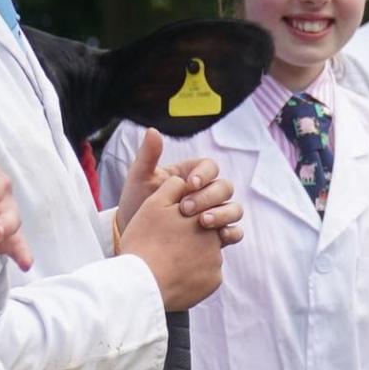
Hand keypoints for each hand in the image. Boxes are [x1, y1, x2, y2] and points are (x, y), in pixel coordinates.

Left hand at [116, 129, 243, 245]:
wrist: (134, 238)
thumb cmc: (136, 204)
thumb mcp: (140, 179)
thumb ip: (147, 156)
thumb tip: (153, 131)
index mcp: (192, 174)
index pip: (210, 167)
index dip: (205, 174)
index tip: (191, 183)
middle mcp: (207, 193)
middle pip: (225, 188)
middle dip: (209, 197)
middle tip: (187, 209)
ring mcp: (213, 213)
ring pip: (234, 208)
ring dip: (223, 214)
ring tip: (204, 222)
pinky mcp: (215, 236)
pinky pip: (234, 232)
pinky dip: (231, 233)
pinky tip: (217, 238)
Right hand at [119, 174, 223, 309]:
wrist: (143, 284)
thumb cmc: (144, 243)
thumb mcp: (153, 205)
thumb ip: (173, 187)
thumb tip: (186, 180)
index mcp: (202, 214)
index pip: (206, 207)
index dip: (190, 213)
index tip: (175, 222)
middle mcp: (215, 235)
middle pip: (211, 230)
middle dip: (197, 235)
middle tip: (173, 244)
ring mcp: (216, 260)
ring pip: (208, 253)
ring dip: (194, 255)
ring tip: (169, 262)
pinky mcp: (213, 281)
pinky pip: (206, 275)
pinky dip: (193, 275)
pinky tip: (174, 277)